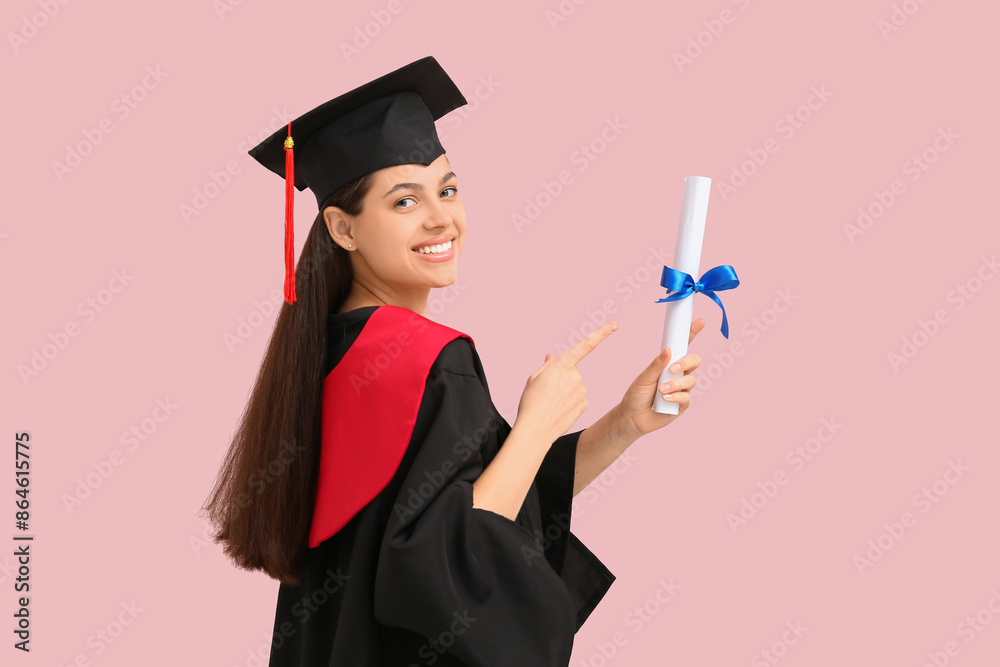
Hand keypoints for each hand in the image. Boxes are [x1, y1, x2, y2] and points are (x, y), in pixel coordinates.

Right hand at [515, 321, 618, 443]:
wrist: (536, 430)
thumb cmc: (531, 402)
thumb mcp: (533, 379)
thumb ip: (547, 366)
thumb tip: (553, 358)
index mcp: (562, 365)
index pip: (586, 345)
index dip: (601, 333)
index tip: (615, 325)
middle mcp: (575, 376)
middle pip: (570, 371)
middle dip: (560, 378)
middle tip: (546, 391)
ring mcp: (582, 391)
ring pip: (574, 386)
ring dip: (564, 392)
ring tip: (550, 403)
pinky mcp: (584, 405)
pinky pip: (577, 399)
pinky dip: (568, 403)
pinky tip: (558, 410)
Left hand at [616, 319, 705, 437]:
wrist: (632, 417)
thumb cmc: (636, 395)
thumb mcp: (644, 377)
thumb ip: (656, 365)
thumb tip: (668, 349)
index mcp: (669, 363)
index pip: (683, 346)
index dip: (692, 333)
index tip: (700, 321)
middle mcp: (678, 375)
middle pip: (694, 361)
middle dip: (687, 363)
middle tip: (673, 368)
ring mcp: (682, 389)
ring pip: (691, 380)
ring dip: (676, 384)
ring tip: (661, 390)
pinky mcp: (683, 404)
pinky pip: (686, 397)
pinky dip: (676, 397)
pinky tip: (665, 399)